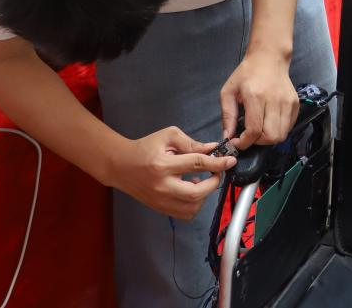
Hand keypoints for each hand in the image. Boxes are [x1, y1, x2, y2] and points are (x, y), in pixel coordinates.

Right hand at [106, 126, 235, 220]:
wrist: (121, 166)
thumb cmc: (145, 148)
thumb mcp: (168, 137)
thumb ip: (191, 143)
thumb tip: (213, 149)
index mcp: (163, 165)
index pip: (197, 165)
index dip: (217, 163)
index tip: (230, 161)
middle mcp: (162, 186)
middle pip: (196, 193)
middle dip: (213, 183)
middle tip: (216, 172)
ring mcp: (161, 201)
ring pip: (192, 208)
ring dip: (204, 195)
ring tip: (200, 181)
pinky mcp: (161, 209)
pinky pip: (185, 214)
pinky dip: (195, 204)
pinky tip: (191, 191)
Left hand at [220, 48, 297, 149]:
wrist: (269, 58)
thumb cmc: (246, 74)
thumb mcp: (228, 91)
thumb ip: (227, 115)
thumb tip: (228, 136)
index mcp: (256, 96)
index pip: (254, 130)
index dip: (245, 142)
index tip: (237, 142)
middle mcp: (274, 100)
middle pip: (271, 136)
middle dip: (258, 142)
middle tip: (250, 136)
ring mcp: (288, 102)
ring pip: (282, 135)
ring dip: (269, 138)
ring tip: (260, 131)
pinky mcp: (295, 104)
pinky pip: (289, 127)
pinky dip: (278, 130)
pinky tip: (269, 123)